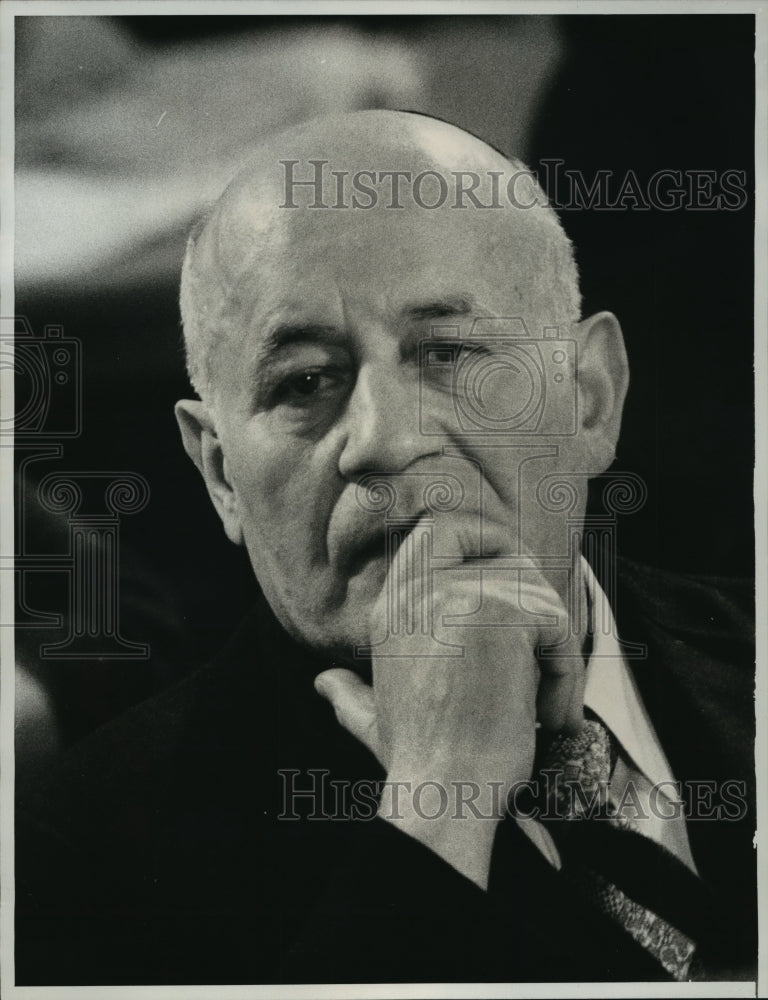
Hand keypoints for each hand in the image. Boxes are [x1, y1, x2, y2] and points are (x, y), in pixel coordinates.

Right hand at [315, 511, 584, 885]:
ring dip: (554, 649)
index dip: (480, 534)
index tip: (508, 568)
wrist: (442, 791)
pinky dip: (567, 672)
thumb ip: (349, 693)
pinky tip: (553, 716)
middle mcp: (419, 591)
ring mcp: (458, 595)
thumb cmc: (417, 761)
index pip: (437, 529)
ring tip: (546, 704)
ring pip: (535, 589)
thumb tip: (323, 683)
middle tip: (545, 634)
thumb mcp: (371, 717)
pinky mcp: (499, 613)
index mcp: (392, 607)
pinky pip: (557, 624)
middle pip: (497, 547)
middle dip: (530, 582)